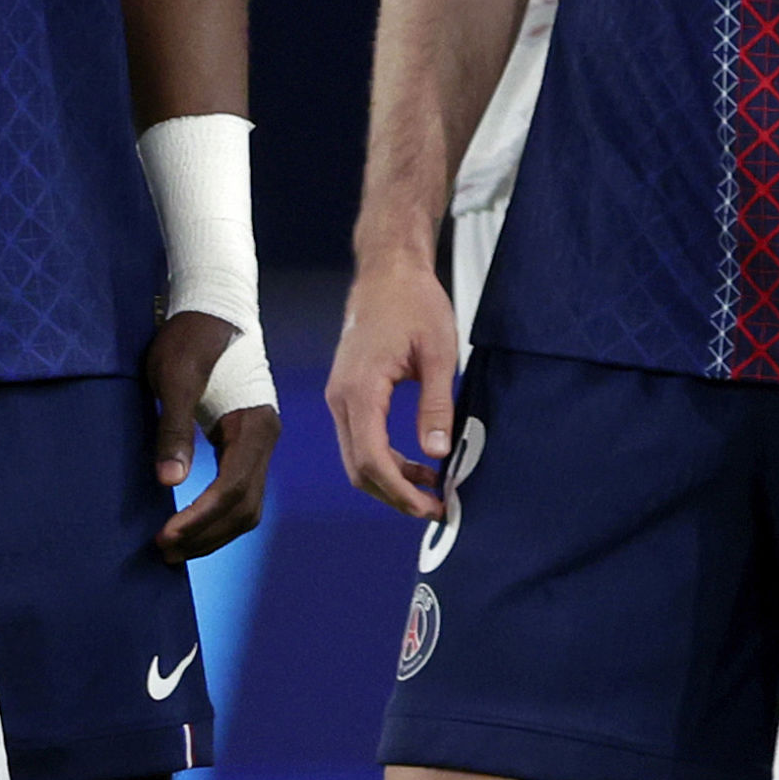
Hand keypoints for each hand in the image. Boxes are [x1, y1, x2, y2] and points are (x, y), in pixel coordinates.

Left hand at [143, 308, 280, 560]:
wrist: (212, 309)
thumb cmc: (191, 338)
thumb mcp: (175, 378)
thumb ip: (173, 428)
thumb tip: (169, 482)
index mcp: (254, 424)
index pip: (232, 488)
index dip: (199, 518)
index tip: (164, 535)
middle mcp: (265, 439)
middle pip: (245, 506)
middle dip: (206, 535)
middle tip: (164, 550)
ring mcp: (258, 443)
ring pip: (246, 506)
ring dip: (213, 532)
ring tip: (173, 547)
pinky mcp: (245, 444)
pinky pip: (239, 493)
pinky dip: (216, 517)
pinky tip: (189, 525)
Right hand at [327, 257, 460, 521]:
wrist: (388, 271)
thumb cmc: (415, 302)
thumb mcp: (438, 352)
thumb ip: (436, 404)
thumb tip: (438, 453)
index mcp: (360, 390)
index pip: (372, 460)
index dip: (401, 492)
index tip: (433, 506)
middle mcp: (341, 399)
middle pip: (359, 469)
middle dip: (396, 496)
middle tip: (437, 508)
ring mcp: (340, 398)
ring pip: (357, 458)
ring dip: (391, 481)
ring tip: (433, 488)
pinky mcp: (348, 395)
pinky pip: (360, 440)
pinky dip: (385, 460)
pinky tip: (418, 463)